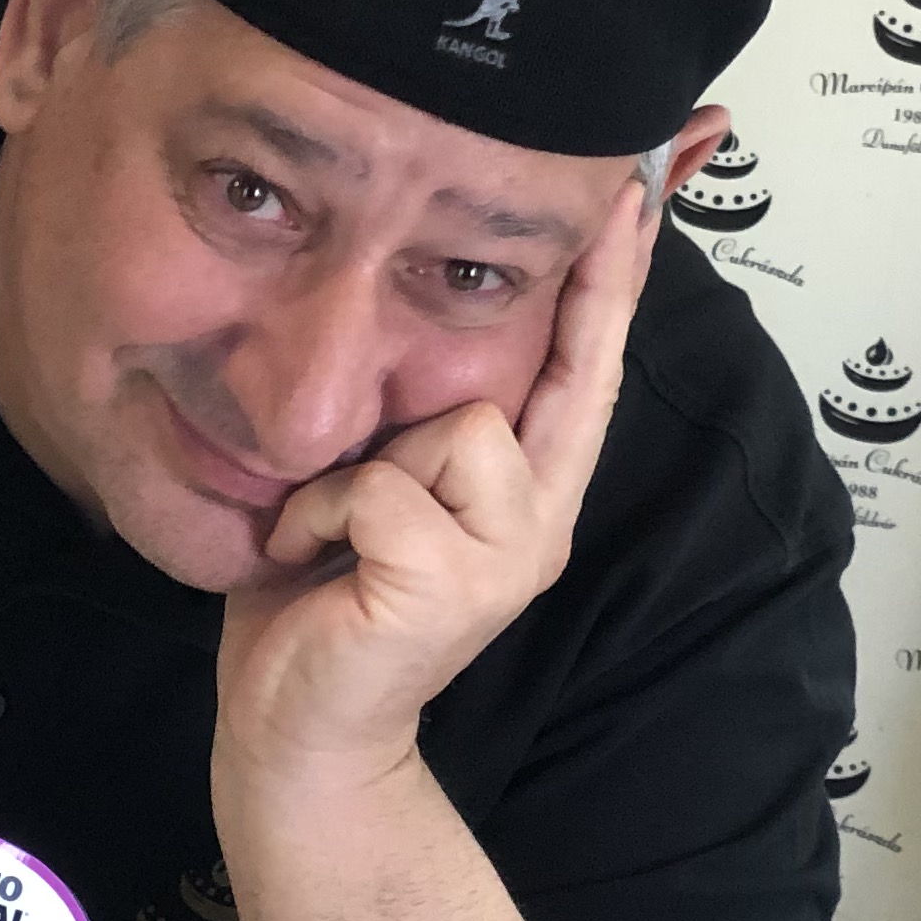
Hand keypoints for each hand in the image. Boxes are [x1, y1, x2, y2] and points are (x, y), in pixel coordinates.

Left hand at [214, 176, 657, 795]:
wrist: (291, 730)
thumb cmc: (315, 609)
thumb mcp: (368, 493)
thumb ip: (407, 429)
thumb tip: (404, 322)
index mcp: (525, 497)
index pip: (582, 371)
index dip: (610, 281)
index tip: (629, 189)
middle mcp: (537, 522)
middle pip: (543, 376)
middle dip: (516, 332)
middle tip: (505, 313)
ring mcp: (506, 555)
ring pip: (453, 427)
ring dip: (361, 468)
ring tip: (327, 528)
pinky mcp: (452, 583)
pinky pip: (380, 487)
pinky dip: (320, 513)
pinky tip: (305, 557)